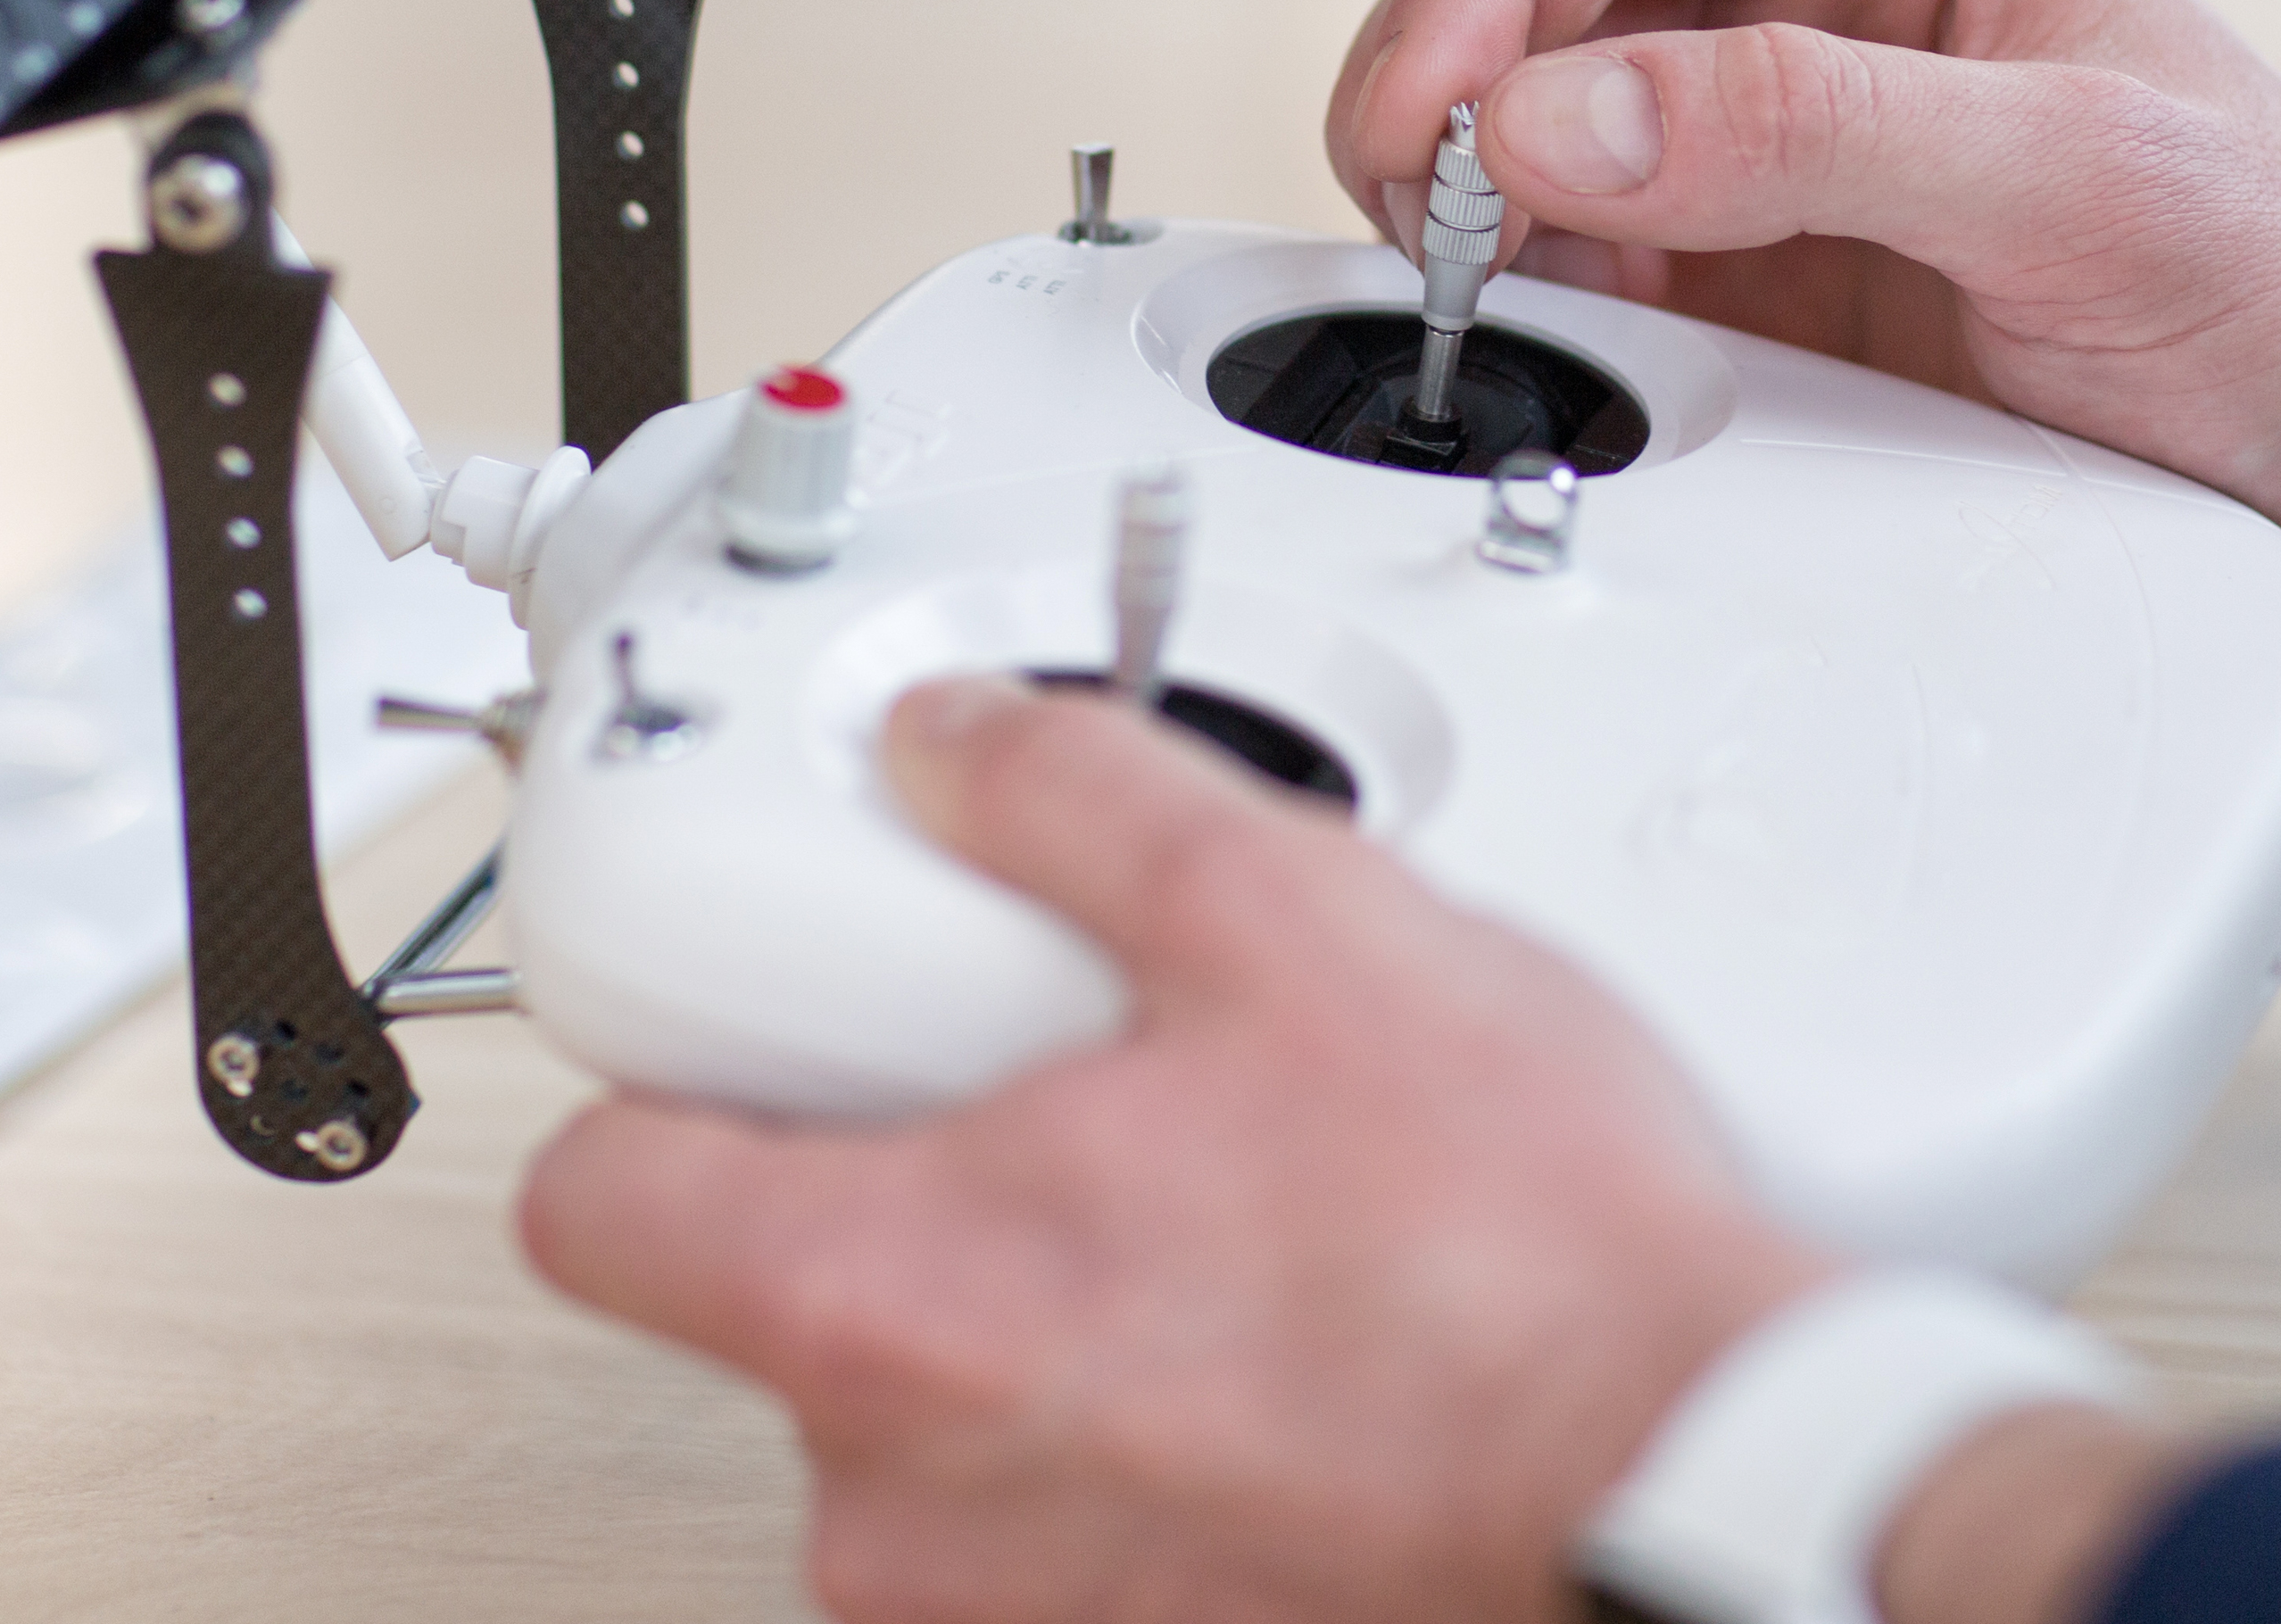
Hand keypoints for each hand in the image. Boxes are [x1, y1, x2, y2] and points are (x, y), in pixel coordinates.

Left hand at [519, 677, 1831, 1623]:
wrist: (1690, 1482)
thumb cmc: (1521, 1260)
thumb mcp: (1292, 918)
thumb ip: (1074, 796)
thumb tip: (956, 742)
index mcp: (882, 1301)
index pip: (590, 1202)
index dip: (669, 1083)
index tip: (770, 1025)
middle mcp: (902, 1498)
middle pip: (782, 1293)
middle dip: (917, 1179)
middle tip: (1089, 1093)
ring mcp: (1010, 1607)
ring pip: (935, 1410)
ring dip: (1041, 1308)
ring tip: (1228, 1212)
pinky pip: (1057, 1510)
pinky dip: (1136, 1423)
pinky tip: (1282, 1337)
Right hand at [1326, 0, 2280, 949]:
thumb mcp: (2080, 182)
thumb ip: (1811, 127)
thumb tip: (1559, 107)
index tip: (1428, 107)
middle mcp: (1824, 4)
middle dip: (1449, 85)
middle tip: (1414, 217)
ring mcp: (1781, 159)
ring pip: (1534, 135)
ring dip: (1469, 205)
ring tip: (1462, 292)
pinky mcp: (1764, 301)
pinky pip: (1587, 274)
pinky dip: (1525, 309)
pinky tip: (1528, 356)